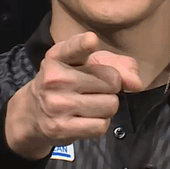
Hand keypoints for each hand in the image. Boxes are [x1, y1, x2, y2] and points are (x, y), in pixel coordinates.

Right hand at [5, 31, 142, 159]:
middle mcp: (54, 78)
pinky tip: (85, 119)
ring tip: (89, 105)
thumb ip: (116, 65)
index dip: (83, 44)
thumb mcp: (85, 65)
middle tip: (92, 90)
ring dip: (107, 107)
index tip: (91, 40)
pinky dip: (100, 124)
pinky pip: (101, 125)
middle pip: (111, 81)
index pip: (72, 48)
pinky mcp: (60, 128)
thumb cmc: (67, 82)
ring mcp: (56, 104)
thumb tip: (137, 83)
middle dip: (110, 88)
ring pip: (110, 105)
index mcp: (58, 56)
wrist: (33, 113)